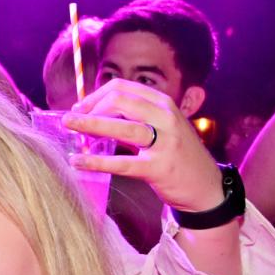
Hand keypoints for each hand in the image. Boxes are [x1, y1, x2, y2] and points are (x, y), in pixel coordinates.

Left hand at [65, 78, 224, 212]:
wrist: (206, 186)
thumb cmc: (176, 154)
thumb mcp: (162, 126)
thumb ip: (135, 116)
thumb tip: (92, 111)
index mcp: (164, 103)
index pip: (123, 88)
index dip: (96, 95)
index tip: (79, 107)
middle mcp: (166, 118)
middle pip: (120, 101)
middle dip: (90, 108)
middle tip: (70, 120)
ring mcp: (165, 143)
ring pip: (121, 127)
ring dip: (90, 125)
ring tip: (68, 127)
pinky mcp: (159, 168)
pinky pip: (121, 163)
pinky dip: (96, 161)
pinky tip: (77, 161)